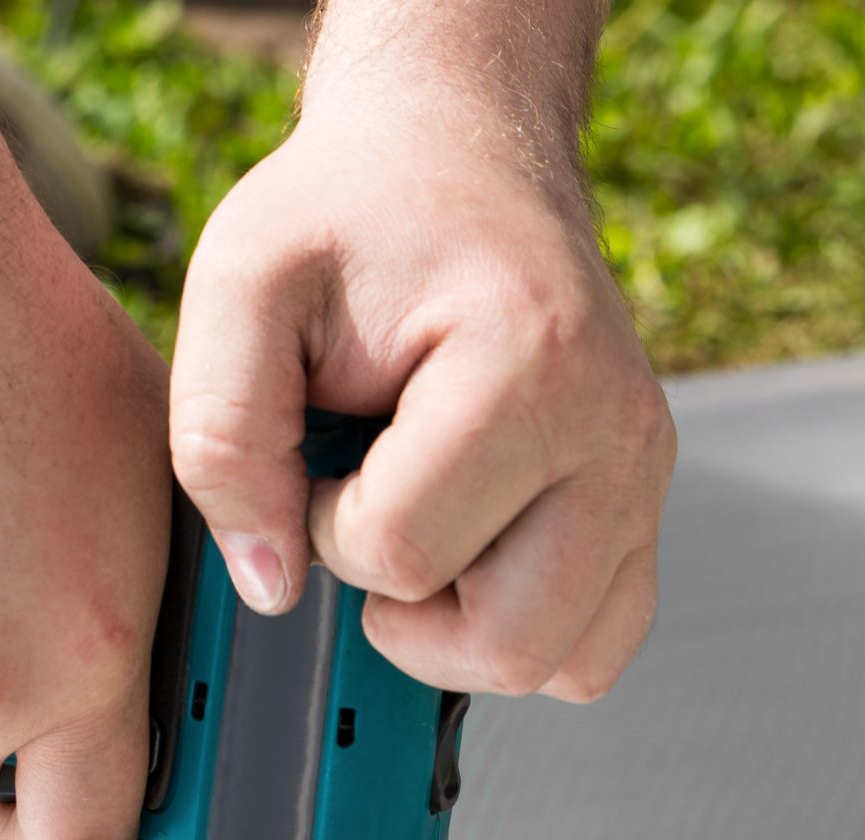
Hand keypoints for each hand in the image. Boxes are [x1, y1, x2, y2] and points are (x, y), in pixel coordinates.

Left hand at [169, 96, 674, 701]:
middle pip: (505, 639)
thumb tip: (268, 583)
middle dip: (398, 608)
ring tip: (414, 536)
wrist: (457, 150)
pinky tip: (466, 555)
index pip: (401, 553)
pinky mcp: (642, 501)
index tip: (315, 454)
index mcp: (528, 362)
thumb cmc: (349, 211)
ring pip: (564, 663)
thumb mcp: (241, 284)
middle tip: (360, 512)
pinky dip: (525, 632)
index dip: (320, 527)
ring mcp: (643, 474)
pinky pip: (599, 643)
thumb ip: (221, 434)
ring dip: (462, 635)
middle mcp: (615, 427)